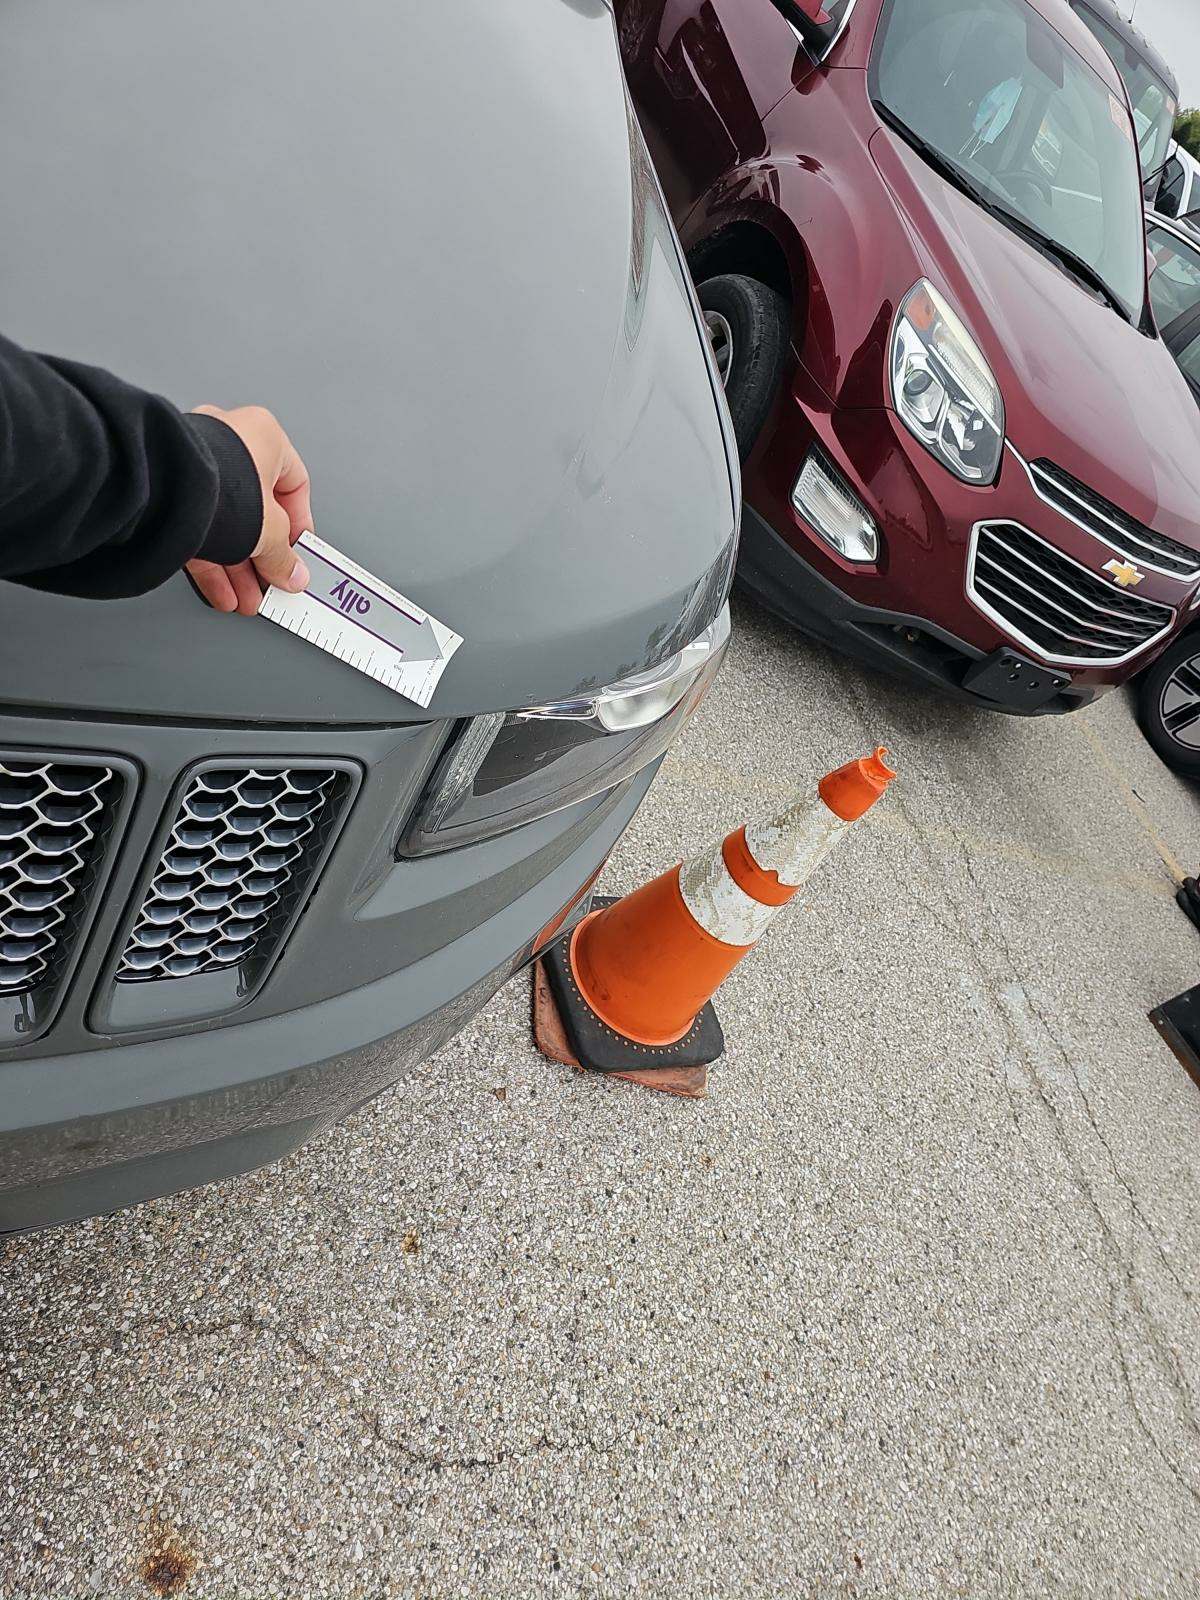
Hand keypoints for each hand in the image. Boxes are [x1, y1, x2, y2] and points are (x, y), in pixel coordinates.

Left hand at [185, 405, 311, 615]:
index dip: (299, 526)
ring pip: (226, 525)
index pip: (294, 486)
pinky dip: (212, 562)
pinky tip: (221, 590)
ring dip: (238, 568)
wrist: (162, 488)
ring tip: (245, 596)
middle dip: (264, 558)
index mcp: (264, 436)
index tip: (297, 554)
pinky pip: (198, 530)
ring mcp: (197, 465)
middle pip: (257, 512)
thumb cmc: (220, 485)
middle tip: (270, 582)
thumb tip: (292, 573)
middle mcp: (229, 443)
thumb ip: (284, 557)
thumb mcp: (270, 531)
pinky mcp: (171, 491)